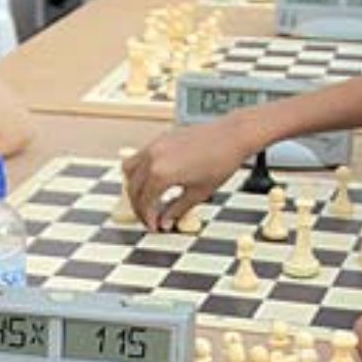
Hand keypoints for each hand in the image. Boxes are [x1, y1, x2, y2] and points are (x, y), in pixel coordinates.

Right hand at [123, 122, 247, 228]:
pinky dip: (140, 170)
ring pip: (129, 170)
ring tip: (147, 198)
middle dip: (139, 206)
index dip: (147, 218)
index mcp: (161, 174)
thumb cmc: (220, 161)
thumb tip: (165, 222)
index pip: (145, 202)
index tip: (153, 226)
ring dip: (134, 186)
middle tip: (149, 217)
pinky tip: (154, 180)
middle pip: (133, 188)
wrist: (232, 136)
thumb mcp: (198, 193)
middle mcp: (152, 158)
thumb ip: (177, 209)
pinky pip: (139, 156)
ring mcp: (154, 146)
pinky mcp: (160, 139)